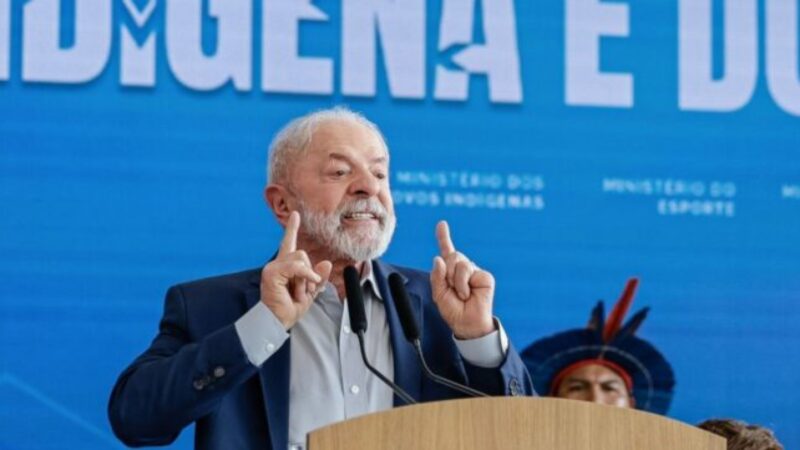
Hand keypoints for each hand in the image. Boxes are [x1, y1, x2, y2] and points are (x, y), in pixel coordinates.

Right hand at [260, 211, 331, 328]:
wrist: (278, 320)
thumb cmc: (290, 308)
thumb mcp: (311, 291)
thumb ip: (319, 277)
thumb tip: (326, 263)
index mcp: (286, 267)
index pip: (289, 243)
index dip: (292, 229)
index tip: (296, 215)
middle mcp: (278, 264)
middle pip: (301, 253)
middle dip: (309, 273)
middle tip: (303, 291)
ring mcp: (273, 267)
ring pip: (300, 259)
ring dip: (306, 278)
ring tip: (298, 292)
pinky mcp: (272, 272)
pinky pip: (296, 267)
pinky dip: (305, 275)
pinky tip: (305, 284)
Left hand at [430, 221, 495, 338]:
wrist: (467, 323)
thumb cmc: (453, 310)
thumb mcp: (438, 294)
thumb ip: (436, 276)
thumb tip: (439, 259)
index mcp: (450, 271)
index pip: (446, 251)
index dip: (444, 236)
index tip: (442, 224)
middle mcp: (462, 268)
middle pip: (451, 255)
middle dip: (446, 272)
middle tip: (451, 289)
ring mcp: (474, 271)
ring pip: (459, 261)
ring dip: (455, 280)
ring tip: (460, 294)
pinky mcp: (484, 276)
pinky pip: (467, 270)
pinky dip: (463, 284)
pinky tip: (468, 294)